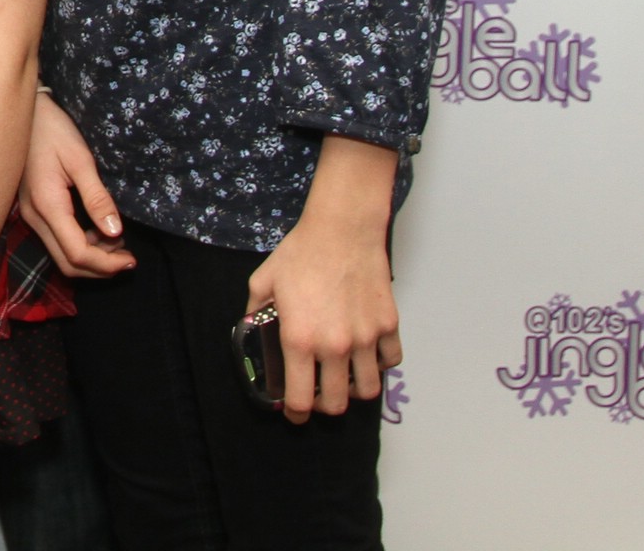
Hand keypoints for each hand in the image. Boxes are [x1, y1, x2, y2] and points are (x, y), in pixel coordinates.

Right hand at [19, 92, 132, 275]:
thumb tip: (115, 232)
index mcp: (47, 206)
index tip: (132, 259)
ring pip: (61, 256)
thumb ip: (97, 198)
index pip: (77, 253)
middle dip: (100, 268)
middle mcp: (35, 217)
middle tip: (129, 258)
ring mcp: (30, 215)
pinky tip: (98, 231)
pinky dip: (80, 246)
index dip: (106, 265)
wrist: (25, 113)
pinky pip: (57, 242)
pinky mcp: (33, 210)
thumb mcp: (80, 159)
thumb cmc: (53, 130)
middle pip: (68, 263)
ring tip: (118, 243)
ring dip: (91, 259)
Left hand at [246, 139, 401, 422]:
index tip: (294, 413)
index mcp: (300, 340)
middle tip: (318, 394)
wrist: (341, 230)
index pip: (300, 400)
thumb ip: (256, 309)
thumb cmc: (301, 253)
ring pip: (368, 390)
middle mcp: (334, 347)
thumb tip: (253, 324)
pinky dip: (380, 363)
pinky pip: (390, 361)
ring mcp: (365, 339)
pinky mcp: (388, 326)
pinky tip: (368, 353)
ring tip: (345, 377)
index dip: (295, 413)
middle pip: (336, 404)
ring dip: (355, 389)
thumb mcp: (264, 281)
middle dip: (325, 405)